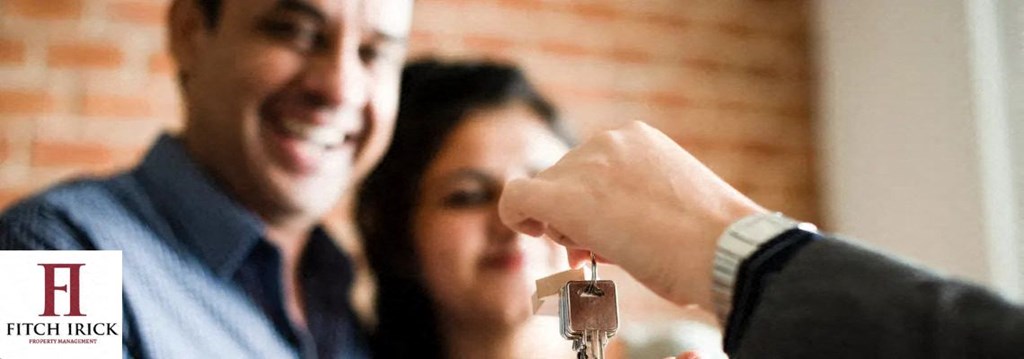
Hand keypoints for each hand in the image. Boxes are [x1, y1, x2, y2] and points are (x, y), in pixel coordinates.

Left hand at [499, 121, 764, 308]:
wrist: (722, 249)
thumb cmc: (708, 242)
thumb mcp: (670, 207)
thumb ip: (628, 207)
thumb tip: (591, 233)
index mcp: (638, 139)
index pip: (591, 168)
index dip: (590, 199)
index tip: (605, 228)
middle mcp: (608, 142)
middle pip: (565, 178)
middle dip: (572, 215)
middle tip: (594, 250)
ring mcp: (585, 166)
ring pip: (546, 192)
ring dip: (561, 224)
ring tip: (600, 250)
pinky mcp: (563, 196)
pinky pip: (518, 197)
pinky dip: (516, 214)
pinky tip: (531, 230)